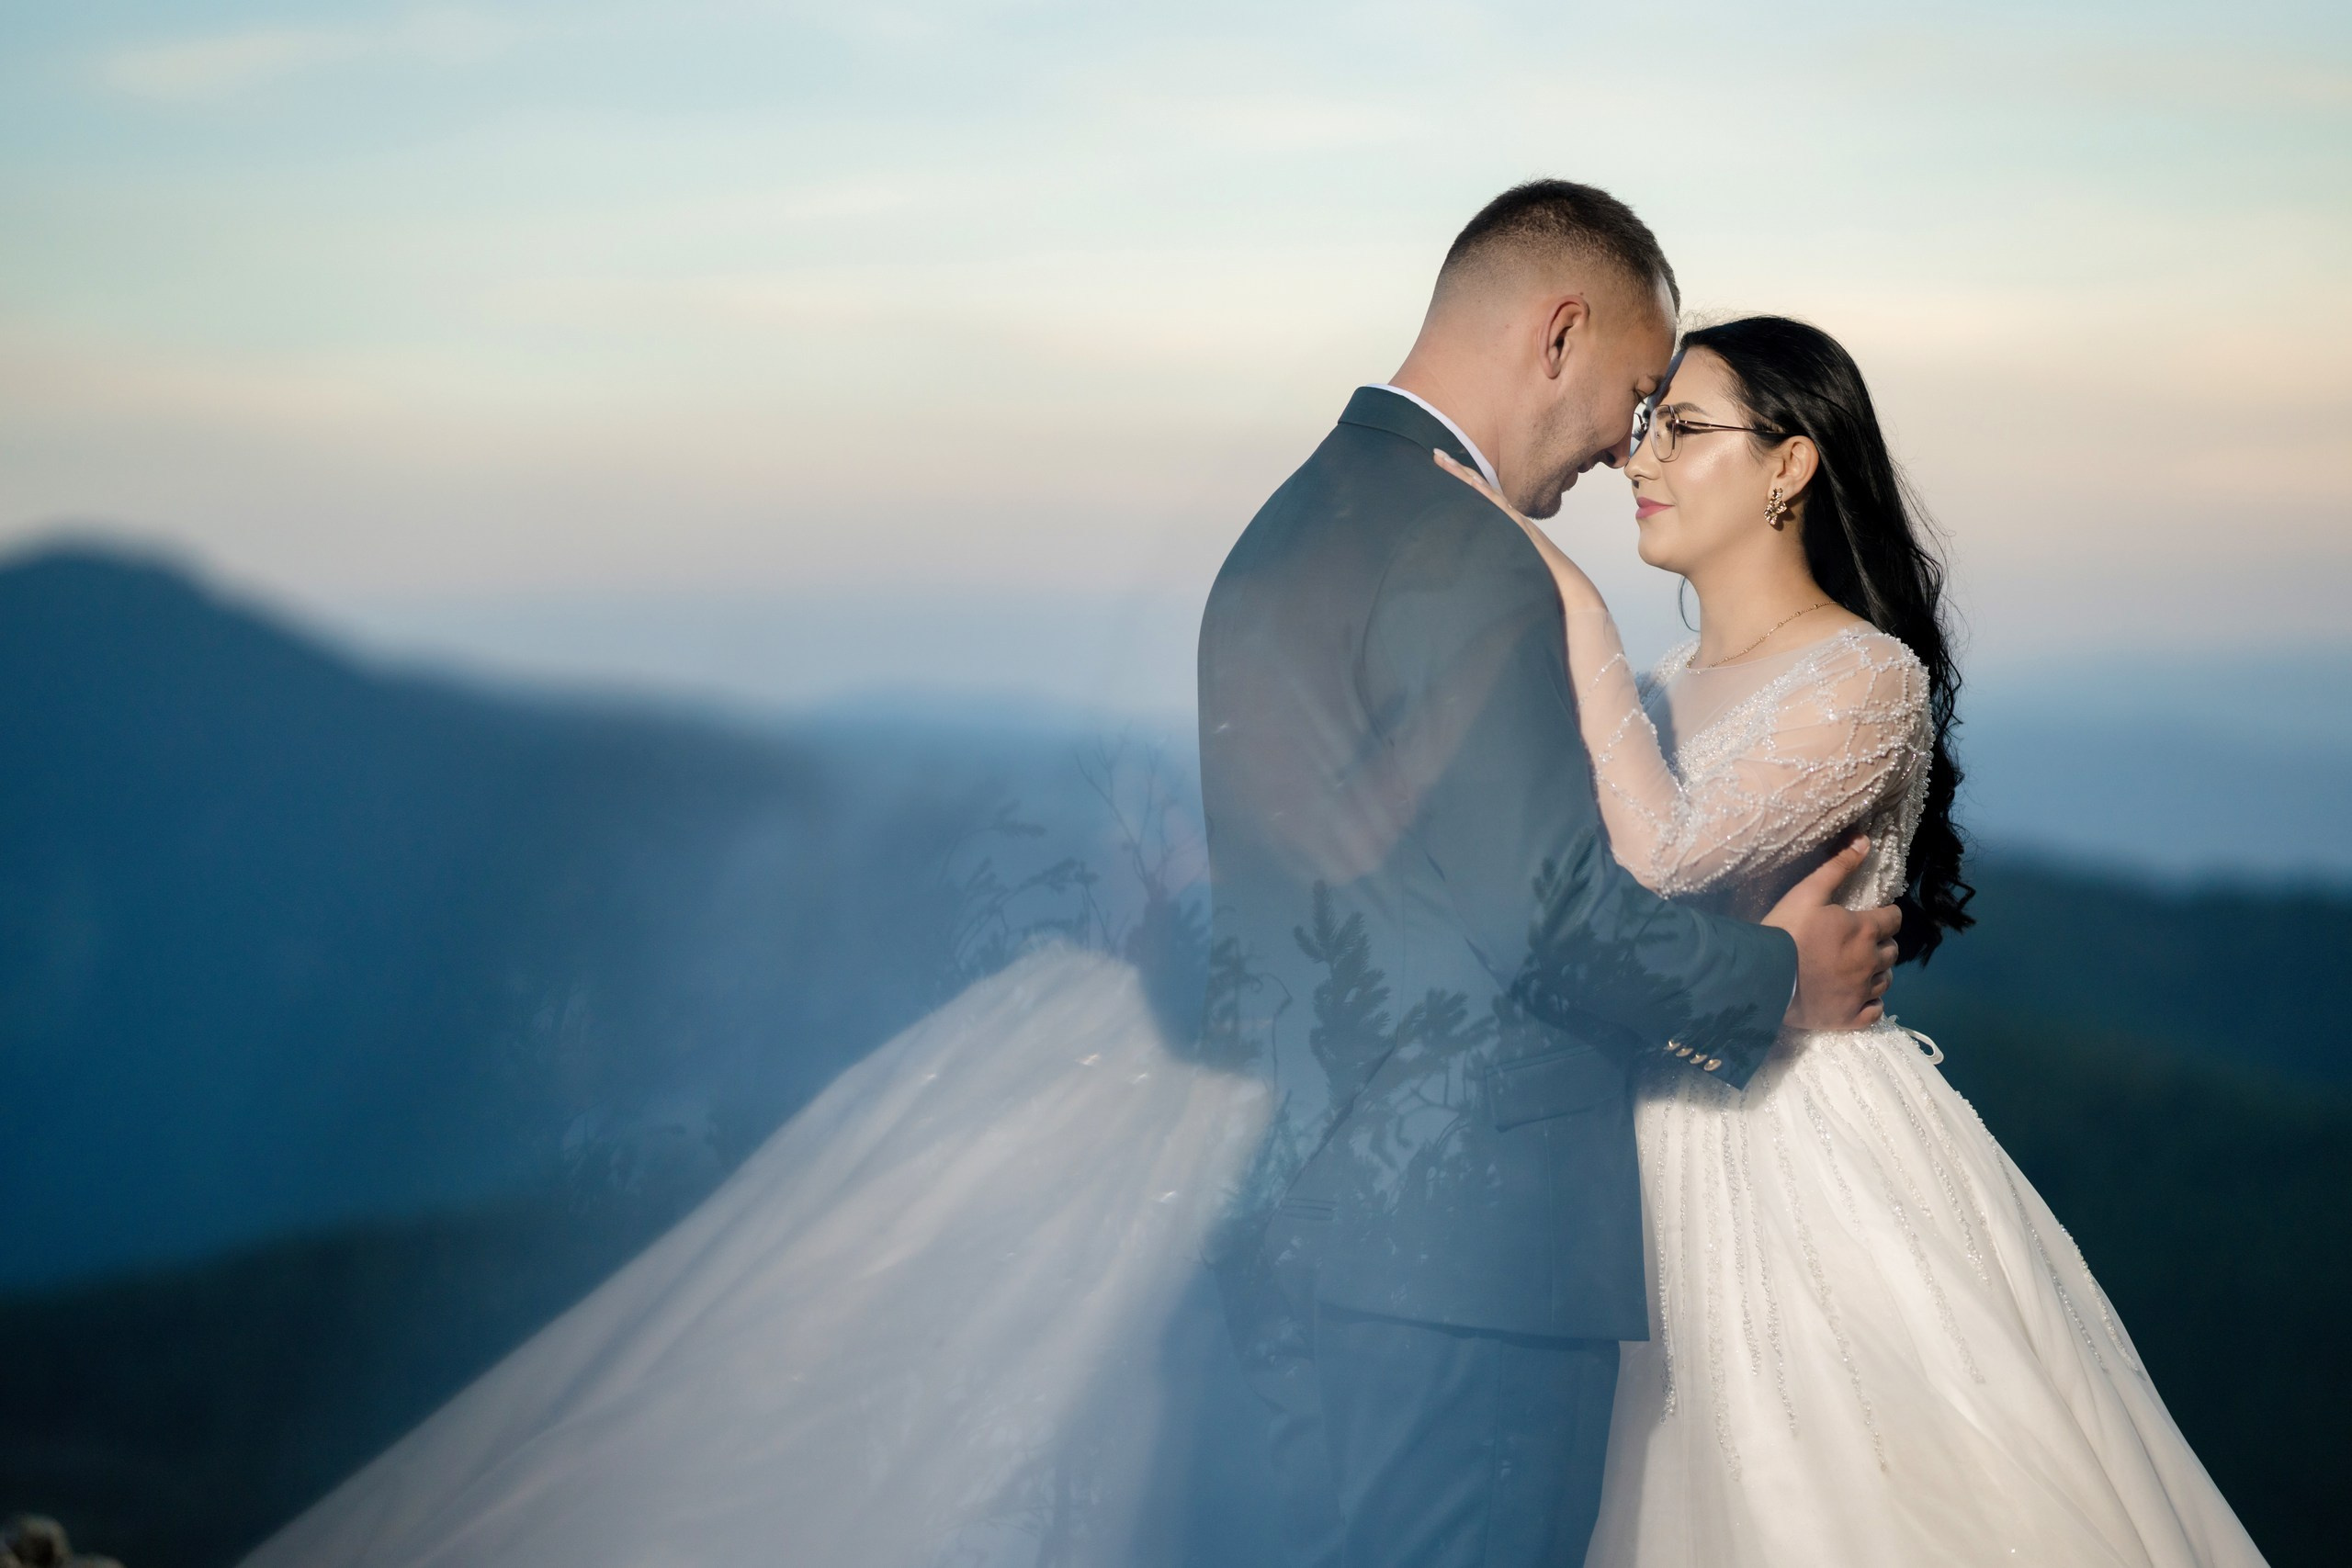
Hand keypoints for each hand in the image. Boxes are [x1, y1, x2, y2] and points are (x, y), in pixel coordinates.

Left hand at [1433, 450, 1604, 612]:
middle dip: (1459, 471)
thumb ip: (1497, 561)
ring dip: (1466, 476)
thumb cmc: (1544, 584)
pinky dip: (1486, 494)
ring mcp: (1517, 524)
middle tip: (1436, 453)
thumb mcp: (1512, 567)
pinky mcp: (1522, 532)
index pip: (1482, 499)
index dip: (1464, 483)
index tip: (1444, 468)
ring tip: (1443, 459)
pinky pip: (1501, 509)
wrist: (1571, 591)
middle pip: (1481, 489)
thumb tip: (1478, 568)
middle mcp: (1511, 520)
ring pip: (1487, 493)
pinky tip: (1471, 482)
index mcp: (1508, 527)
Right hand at [1763, 836, 1901, 1031]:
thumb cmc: (1785, 931)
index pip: (1893, 920)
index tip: (1875, 915)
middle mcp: (1871, 962)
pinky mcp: (1849, 1017)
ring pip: (1885, 981)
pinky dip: (1871, 1003)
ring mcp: (1861, 993)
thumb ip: (1838, 866)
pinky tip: (1858, 997)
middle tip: (1862, 942)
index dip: (1886, 915)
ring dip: (1877, 972)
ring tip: (1859, 969)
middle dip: (1881, 943)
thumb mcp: (1808, 892)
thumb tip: (1865, 840)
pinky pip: (1874, 1011)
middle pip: (1892, 951)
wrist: (1763, 977)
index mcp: (1865, 931)